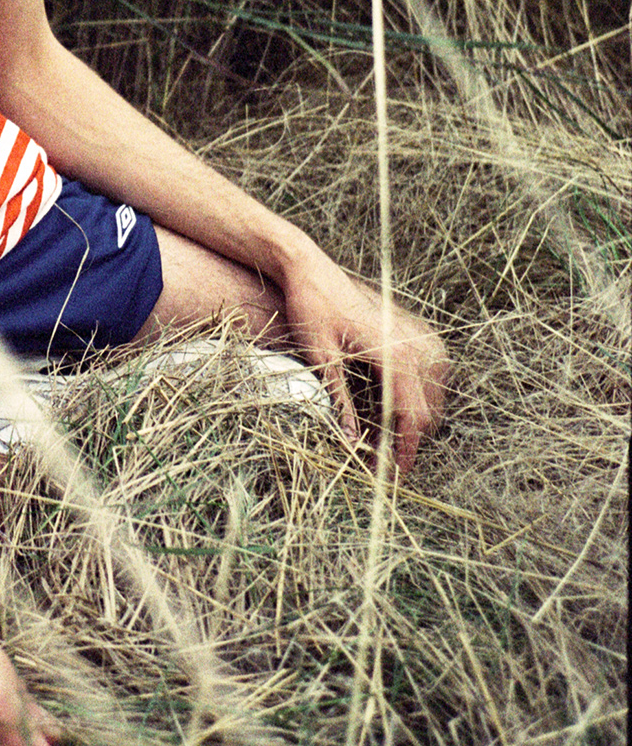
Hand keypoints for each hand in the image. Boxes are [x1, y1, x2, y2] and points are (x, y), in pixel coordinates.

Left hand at [277, 248, 447, 473]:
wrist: (312, 269)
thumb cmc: (311, 310)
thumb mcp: (319, 359)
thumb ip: (339, 402)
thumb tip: (350, 444)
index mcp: (395, 355)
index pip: (411, 418)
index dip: (404, 452)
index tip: (392, 477)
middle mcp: (416, 345)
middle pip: (428, 411)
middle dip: (406, 439)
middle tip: (378, 460)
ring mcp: (421, 335)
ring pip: (435, 395)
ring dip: (413, 418)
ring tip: (382, 436)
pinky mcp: (417, 329)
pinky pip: (433, 374)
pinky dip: (418, 395)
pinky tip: (392, 405)